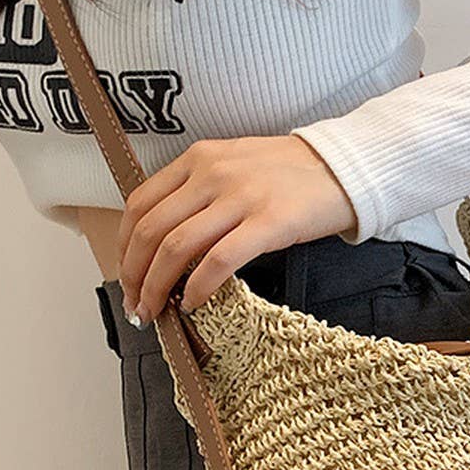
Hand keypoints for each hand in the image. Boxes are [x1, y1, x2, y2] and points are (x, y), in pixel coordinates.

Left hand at [117, 134, 356, 322]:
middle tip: (136, 304)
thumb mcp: (236, 165)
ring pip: (176, 248)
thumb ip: (201, 190)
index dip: (123, 247)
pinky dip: (199, 287)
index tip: (127, 274)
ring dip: (157, 287)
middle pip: (150, 230)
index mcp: (199, 158)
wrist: (346, 167)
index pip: (139, 204)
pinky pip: (219, 261)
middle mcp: (212, 173)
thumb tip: (168, 239)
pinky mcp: (269, 222)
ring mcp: (240, 197)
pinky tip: (195, 303)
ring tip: (157, 311)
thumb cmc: (294, 173)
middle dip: (134, 275)